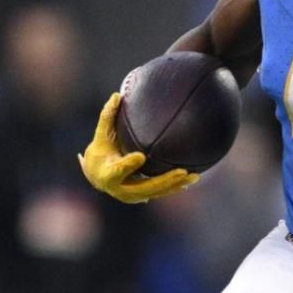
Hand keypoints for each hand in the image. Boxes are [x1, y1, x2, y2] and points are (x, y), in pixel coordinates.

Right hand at [76, 92, 199, 203]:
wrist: (97, 175)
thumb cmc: (100, 151)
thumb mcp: (101, 136)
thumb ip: (108, 117)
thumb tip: (117, 95)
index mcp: (107, 173)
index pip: (118, 170)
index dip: (128, 165)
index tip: (140, 156)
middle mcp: (119, 189)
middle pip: (144, 187)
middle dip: (164, 180)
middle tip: (182, 171)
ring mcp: (132, 196)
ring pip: (155, 192)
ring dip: (175, 185)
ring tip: (194, 175)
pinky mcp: (141, 197)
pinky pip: (159, 192)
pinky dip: (174, 187)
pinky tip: (190, 180)